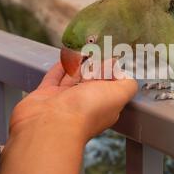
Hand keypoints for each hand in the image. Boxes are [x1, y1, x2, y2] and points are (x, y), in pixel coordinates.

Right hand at [0, 61, 136, 173]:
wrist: (51, 124)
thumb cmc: (85, 112)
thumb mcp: (117, 95)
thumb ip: (127, 85)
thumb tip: (128, 77)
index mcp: (104, 107)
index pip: (111, 88)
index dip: (113, 73)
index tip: (114, 59)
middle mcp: (84, 105)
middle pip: (92, 82)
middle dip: (96, 67)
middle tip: (99, 50)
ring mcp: (63, 101)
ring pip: (74, 78)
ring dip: (79, 64)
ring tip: (84, 49)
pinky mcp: (45, 95)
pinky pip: (54, 77)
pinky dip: (61, 66)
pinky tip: (66, 57)